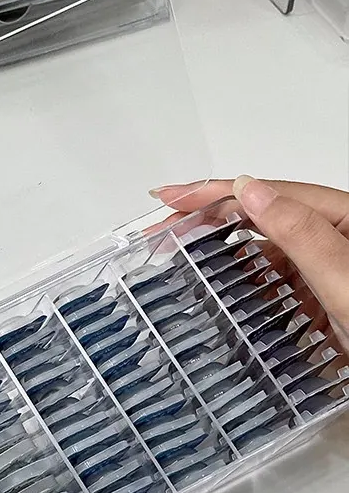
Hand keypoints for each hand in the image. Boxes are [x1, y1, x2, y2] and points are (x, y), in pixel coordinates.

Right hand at [151, 175, 348, 350]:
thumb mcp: (343, 278)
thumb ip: (301, 234)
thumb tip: (248, 190)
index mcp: (342, 216)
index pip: (267, 195)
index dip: (214, 193)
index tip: (169, 198)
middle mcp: (333, 236)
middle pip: (261, 219)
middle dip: (208, 221)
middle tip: (161, 231)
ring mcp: (328, 270)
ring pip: (266, 253)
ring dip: (225, 255)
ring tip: (182, 260)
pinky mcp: (325, 302)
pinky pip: (279, 285)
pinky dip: (248, 287)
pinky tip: (224, 295)